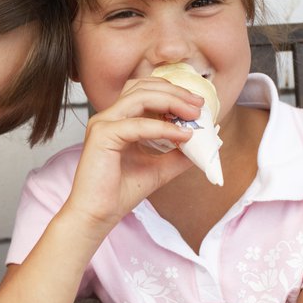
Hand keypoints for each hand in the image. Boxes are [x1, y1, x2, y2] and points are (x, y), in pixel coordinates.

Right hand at [64, 76, 200, 231]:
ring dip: (171, 101)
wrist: (97, 215)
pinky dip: (163, 128)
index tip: (198, 105)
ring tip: (193, 113)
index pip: (146, 92)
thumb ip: (178, 154)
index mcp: (119, 121)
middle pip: (144, 87)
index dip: (173, 93)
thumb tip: (205, 143)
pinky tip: (181, 134)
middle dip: (176, 92)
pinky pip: (138, 124)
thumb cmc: (118, 194)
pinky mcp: (102, 135)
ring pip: (140, 96)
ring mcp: (103, 123)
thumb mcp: (158, 169)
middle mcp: (109, 117)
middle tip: (200, 105)